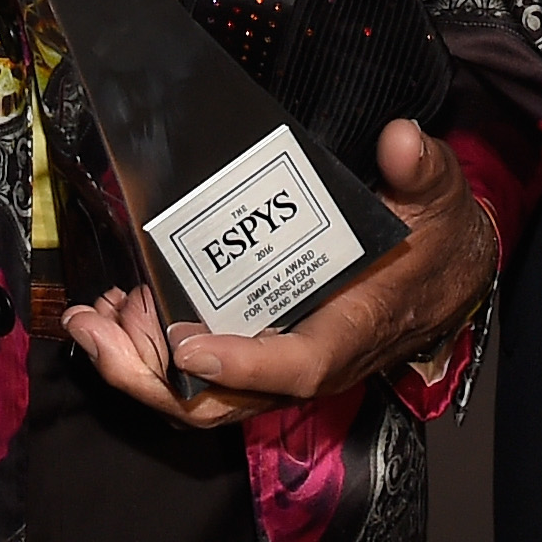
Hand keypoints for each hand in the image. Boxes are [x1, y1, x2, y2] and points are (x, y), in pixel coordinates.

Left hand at [65, 118, 495, 428]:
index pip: (299, 364)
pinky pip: (199, 374)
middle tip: (95, 326)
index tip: (186, 342)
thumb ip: (421, 169)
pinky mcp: (260, 353)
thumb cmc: (435, 242)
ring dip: (138, 365)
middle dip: (150, 378)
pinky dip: (153, 352)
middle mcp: (310, 361)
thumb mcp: (437, 198)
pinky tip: (123, 310)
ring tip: (93, 315)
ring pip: (201, 394)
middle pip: (225, 401)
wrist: (447, 277)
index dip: (241, 362)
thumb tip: (402, 141)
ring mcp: (279, 363)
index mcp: (353, 329)